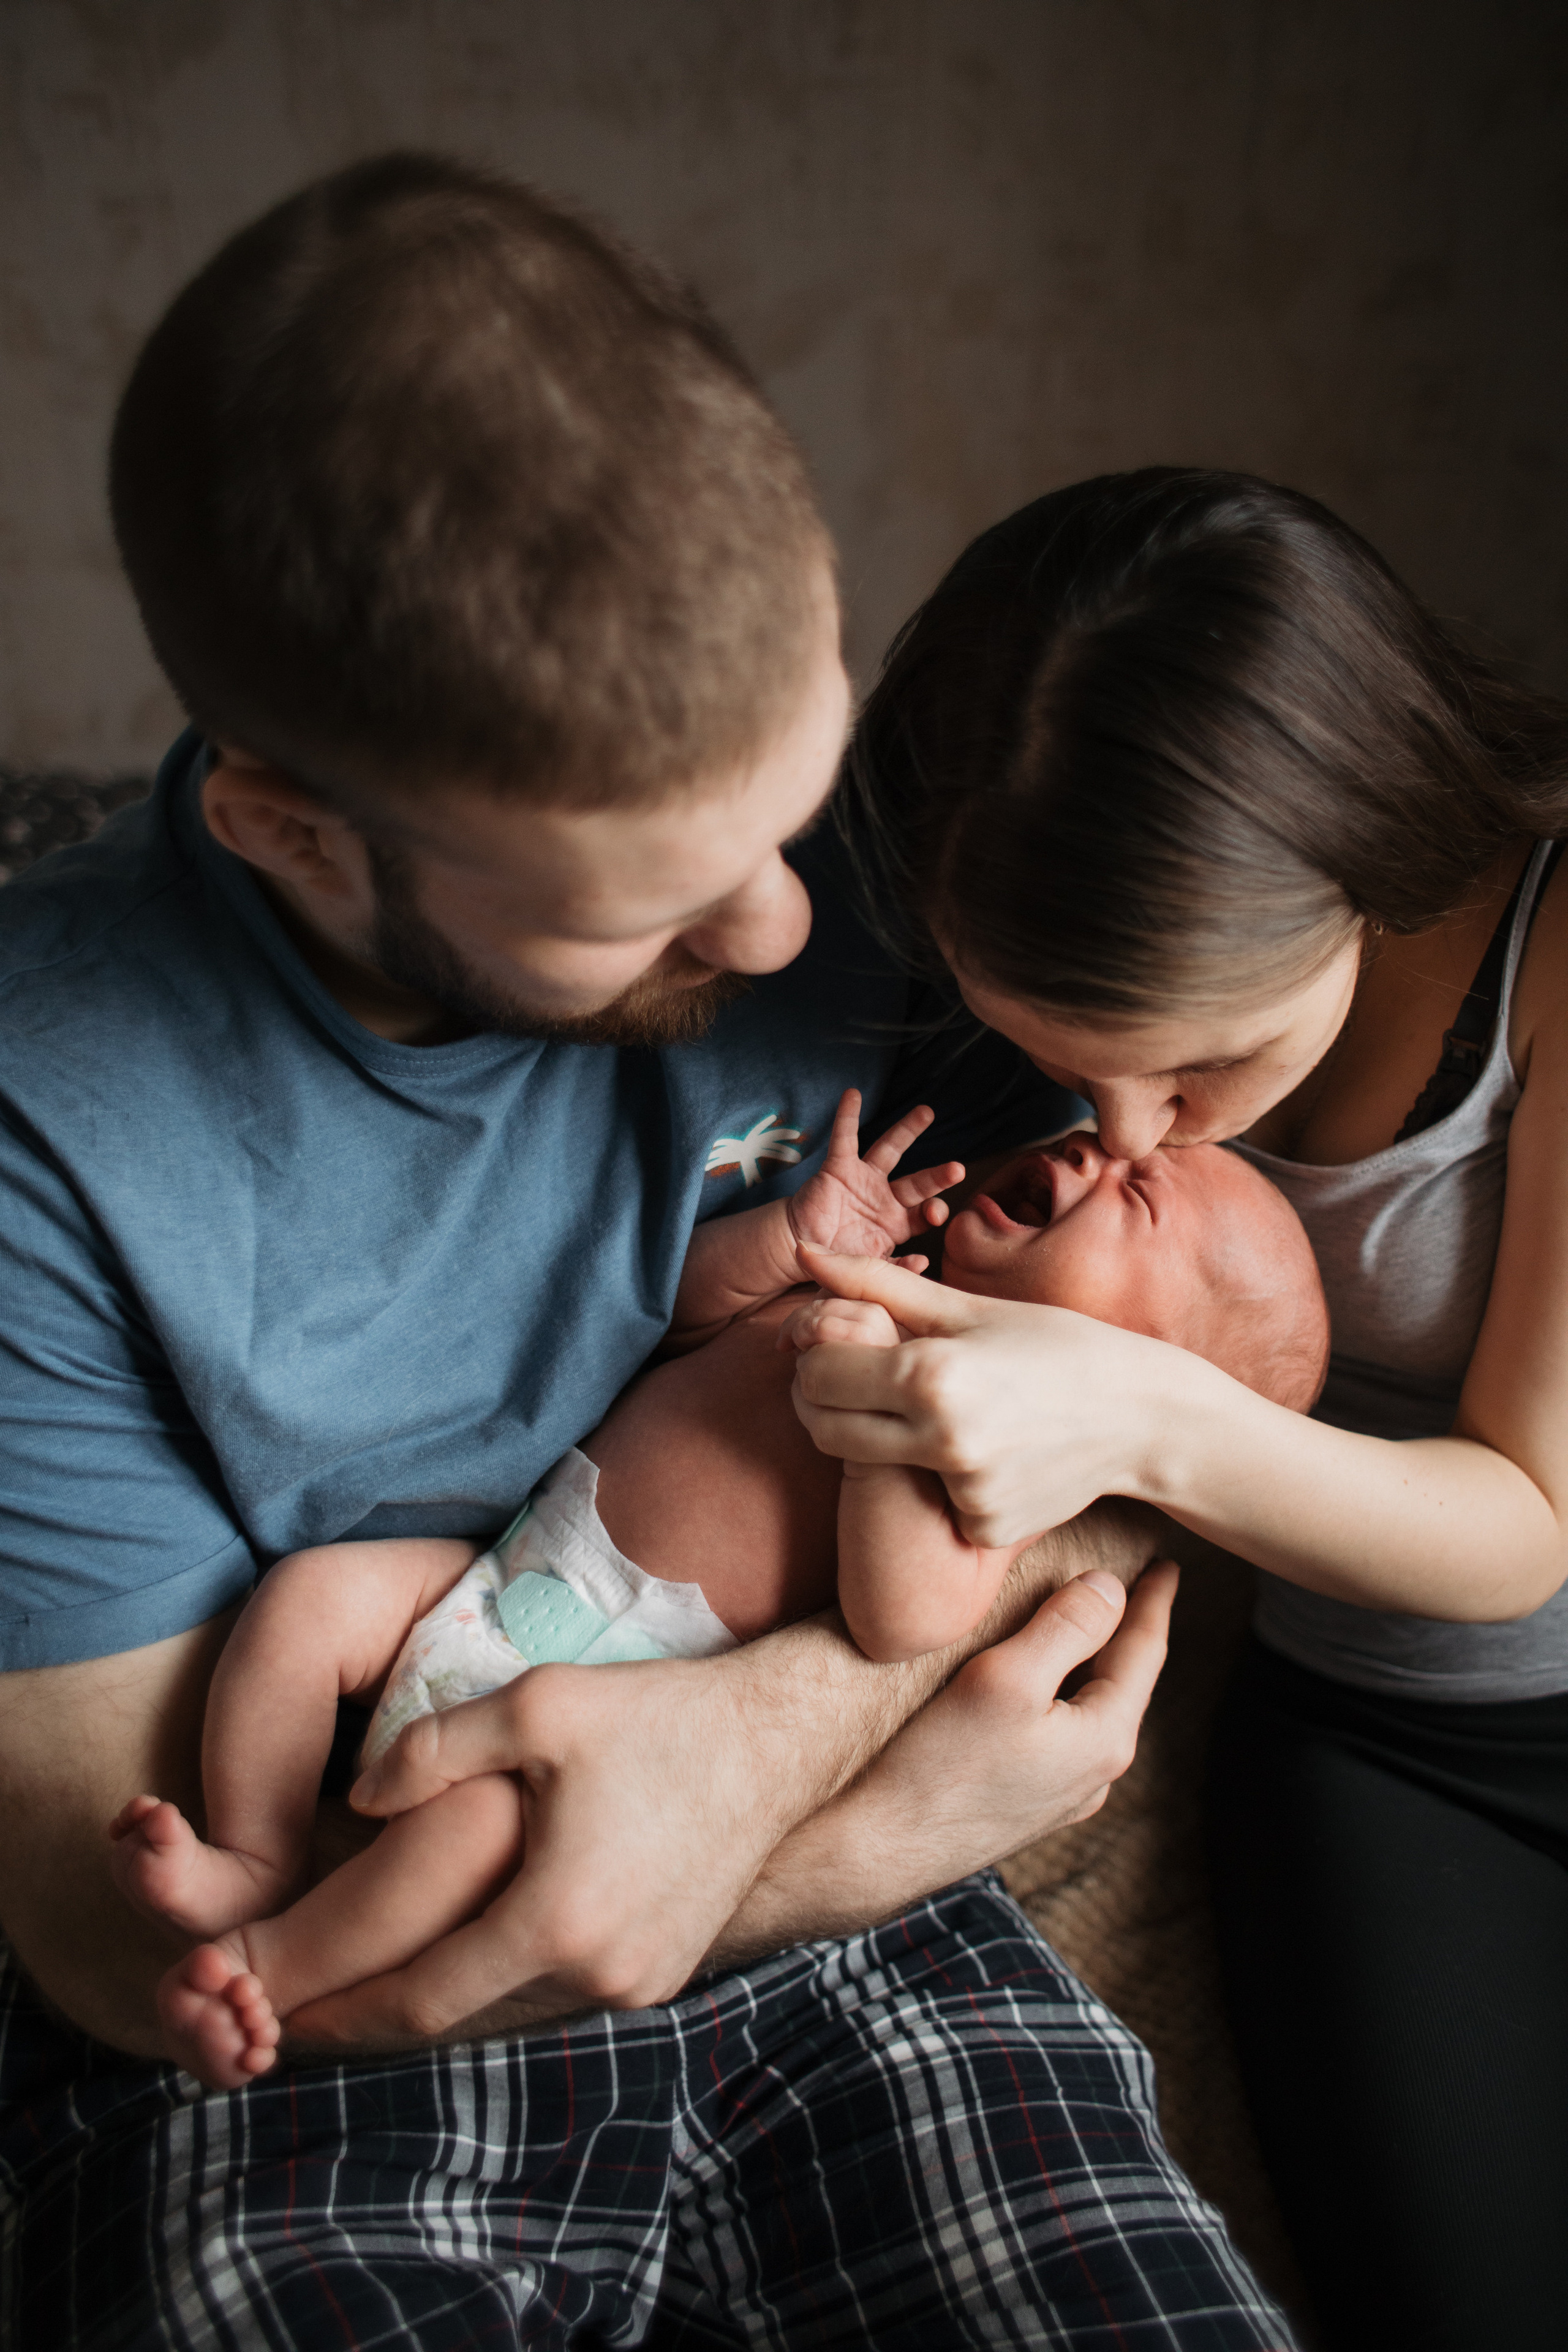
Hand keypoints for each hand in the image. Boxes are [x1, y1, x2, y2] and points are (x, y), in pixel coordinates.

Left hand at [281, 1627, 905, 2050]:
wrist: (778, 1740)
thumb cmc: (657, 1712)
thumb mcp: (536, 1704)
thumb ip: (431, 1750)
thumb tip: (357, 1798)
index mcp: (559, 1917)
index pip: (421, 1995)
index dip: (342, 2006)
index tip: (281, 2007)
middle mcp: (600, 1971)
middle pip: (459, 2014)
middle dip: (377, 2009)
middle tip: (303, 2003)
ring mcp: (638, 1981)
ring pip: (509, 2004)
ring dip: (443, 1993)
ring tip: (371, 1972)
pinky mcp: (662, 1971)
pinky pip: (556, 1989)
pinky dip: (501, 1976)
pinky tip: (465, 1947)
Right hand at [720, 1560, 1180, 1956]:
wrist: (879, 1852)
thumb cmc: (940, 1764)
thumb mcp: (1007, 1679)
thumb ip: (1066, 1628)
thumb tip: (1111, 1586)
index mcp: (1104, 1741)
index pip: (1144, 1654)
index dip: (1154, 1602)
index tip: (1167, 1564)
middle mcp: (1094, 1775)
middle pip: (1123, 1684)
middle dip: (1128, 1633)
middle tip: (1136, 1585)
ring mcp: (1059, 1797)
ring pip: (1090, 1712)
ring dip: (1093, 1666)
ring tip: (1092, 1629)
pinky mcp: (1022, 1805)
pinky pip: (1060, 1735)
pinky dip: (1061, 1695)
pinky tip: (1038, 1687)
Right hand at [785, 1090, 962, 1265]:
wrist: (799, 1248)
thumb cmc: (836, 1260)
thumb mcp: (868, 1268)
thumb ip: (895, 1267)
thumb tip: (924, 1262)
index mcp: (898, 1224)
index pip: (925, 1215)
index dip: (934, 1212)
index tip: (938, 1215)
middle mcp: (886, 1198)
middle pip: (918, 1183)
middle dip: (938, 1176)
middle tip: (958, 1169)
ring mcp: (864, 1180)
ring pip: (889, 1151)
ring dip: (907, 1131)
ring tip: (927, 1112)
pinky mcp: (838, 1168)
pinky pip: (844, 1139)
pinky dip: (847, 1117)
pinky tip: (853, 1094)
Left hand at [789, 1250, 1176, 1546]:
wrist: (1141, 1415)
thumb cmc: (1055, 1346)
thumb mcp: (968, 1308)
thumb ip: (876, 1284)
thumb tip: (805, 1252)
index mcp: (931, 1374)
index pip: (819, 1374)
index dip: (815, 1358)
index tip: (837, 1349)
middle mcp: (942, 1439)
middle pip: (826, 1431)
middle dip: (826, 1401)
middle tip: (859, 1382)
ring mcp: (964, 1490)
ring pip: (876, 1466)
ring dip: (887, 1438)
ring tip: (942, 1410)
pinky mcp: (984, 1525)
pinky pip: (933, 1499)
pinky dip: (944, 1477)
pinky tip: (986, 1451)